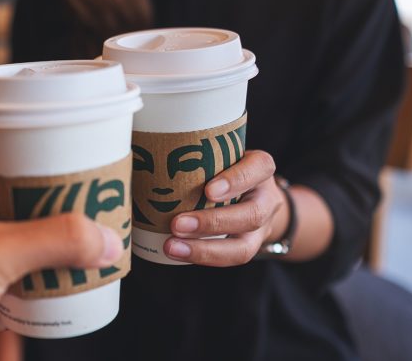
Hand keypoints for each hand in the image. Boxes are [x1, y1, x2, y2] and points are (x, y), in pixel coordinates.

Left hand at [164, 150, 286, 265]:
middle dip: (212, 223)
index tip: (209, 190)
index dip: (236, 180)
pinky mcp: (249, 246)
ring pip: (243, 247)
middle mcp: (265, 198)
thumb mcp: (221, 152)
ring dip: (205, 249)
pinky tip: (176, 252)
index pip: (259, 168)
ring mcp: (260, 227)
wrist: (254, 194)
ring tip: (171, 246)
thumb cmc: (226, 166)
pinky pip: (230, 258)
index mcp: (260, 167)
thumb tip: (145, 152)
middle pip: (251, 215)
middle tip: (176, 224)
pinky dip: (201, 257)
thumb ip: (198, 154)